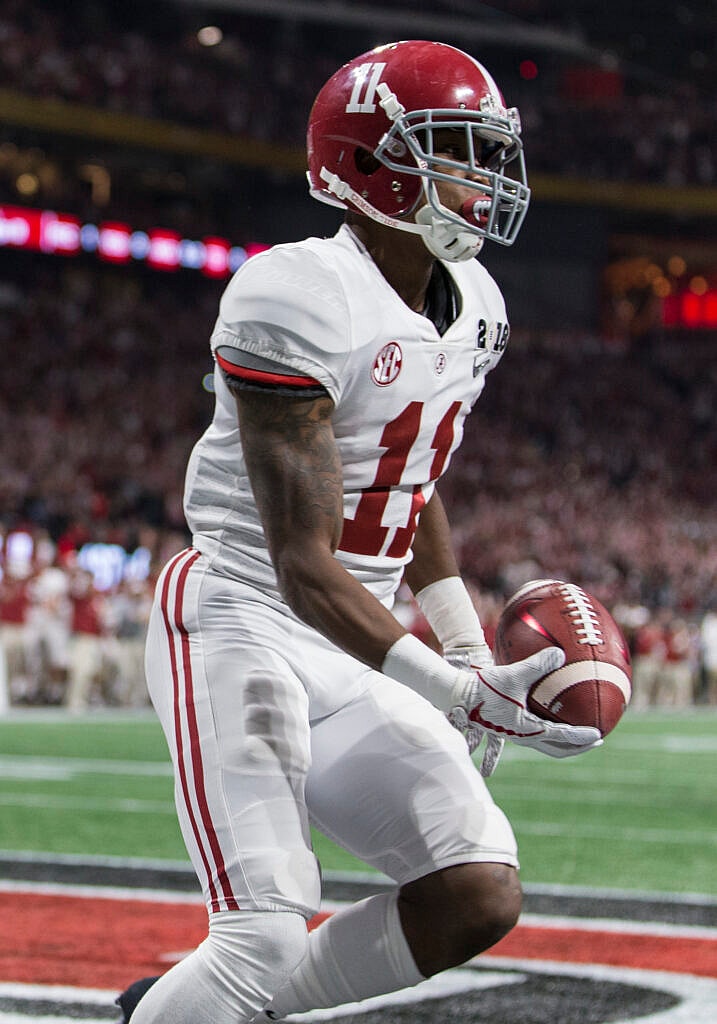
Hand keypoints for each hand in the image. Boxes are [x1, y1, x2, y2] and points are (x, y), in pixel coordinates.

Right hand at [451, 647, 602, 765]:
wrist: (458, 693)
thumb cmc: (485, 686)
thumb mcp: (514, 674)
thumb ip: (538, 664)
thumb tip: (560, 654)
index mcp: (527, 729)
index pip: (562, 737)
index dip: (582, 737)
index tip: (599, 735)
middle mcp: (522, 736)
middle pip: (556, 750)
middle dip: (577, 748)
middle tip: (595, 741)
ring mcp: (513, 734)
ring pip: (543, 746)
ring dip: (561, 745)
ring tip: (575, 739)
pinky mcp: (505, 727)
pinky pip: (531, 735)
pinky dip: (546, 734)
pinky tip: (547, 724)